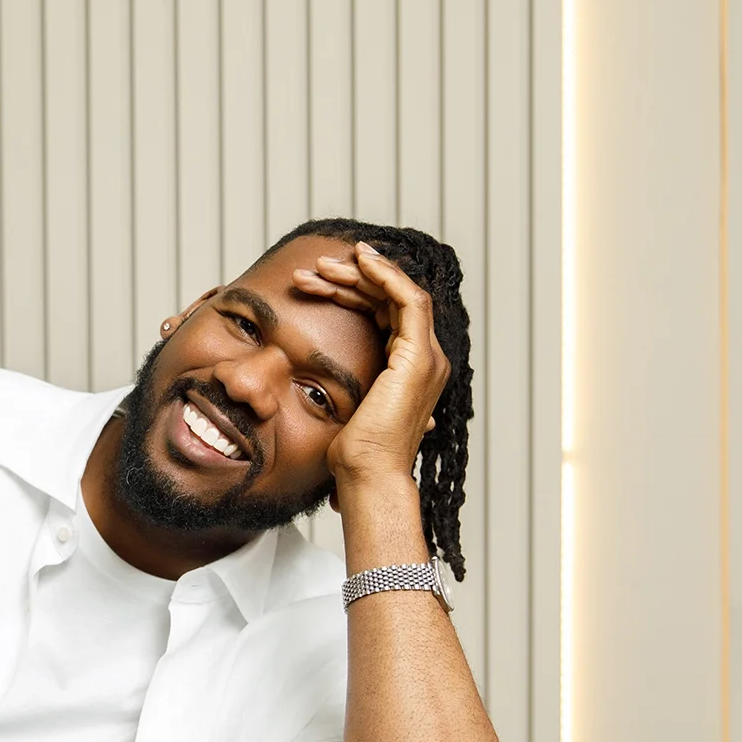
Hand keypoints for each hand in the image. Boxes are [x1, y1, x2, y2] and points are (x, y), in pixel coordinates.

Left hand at [292, 242, 449, 484]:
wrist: (367, 477)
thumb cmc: (352, 455)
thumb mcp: (345, 408)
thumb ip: (343, 388)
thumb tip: (315, 384)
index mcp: (408, 370)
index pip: (386, 314)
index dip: (356, 292)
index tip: (319, 280)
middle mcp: (424, 360)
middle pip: (392, 300)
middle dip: (353, 279)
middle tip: (315, 268)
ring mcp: (427, 358)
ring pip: (400, 294)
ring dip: (361, 274)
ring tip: (321, 266)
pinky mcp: (419, 358)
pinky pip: (409, 300)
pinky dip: (387, 277)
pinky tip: (359, 264)